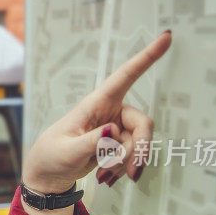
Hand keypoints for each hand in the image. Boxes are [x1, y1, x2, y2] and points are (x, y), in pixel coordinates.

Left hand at [22, 30, 171, 192]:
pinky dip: (124, 169)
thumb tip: (113, 130)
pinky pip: (133, 155)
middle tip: (133, 173)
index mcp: (95, 103)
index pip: (125, 76)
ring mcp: (116, 128)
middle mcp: (110, 111)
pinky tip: (107, 177)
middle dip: (139, 149)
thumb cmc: (51, 156)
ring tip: (106, 175)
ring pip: (139, 143)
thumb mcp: (67, 151)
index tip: (166, 37)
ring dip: (128, 163)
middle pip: (142, 124)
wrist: (48, 176)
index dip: (147, 57)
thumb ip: (91, 142)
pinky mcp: (117, 144)